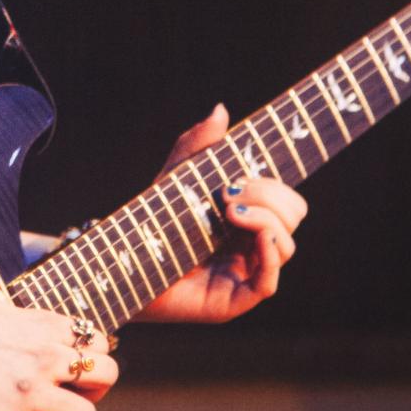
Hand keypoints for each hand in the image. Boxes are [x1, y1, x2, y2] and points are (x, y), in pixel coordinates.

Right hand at [0, 290, 117, 410]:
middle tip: (65, 396)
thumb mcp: (3, 309)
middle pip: (108, 375)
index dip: (87, 360)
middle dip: (92, 390)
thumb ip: (32, 326)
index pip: (99, 343)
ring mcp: (29, 393)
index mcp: (46, 328)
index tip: (70, 370)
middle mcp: (46, 358)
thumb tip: (42, 337)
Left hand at [131, 103, 306, 324]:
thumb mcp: (173, 177)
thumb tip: (221, 110)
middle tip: (230, 192)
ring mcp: (244, 273)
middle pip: (293, 216)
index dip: (274, 183)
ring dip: (267, 220)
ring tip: (229, 212)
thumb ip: (196, 145)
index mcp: (246, 216)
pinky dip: (271, 256)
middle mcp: (250, 244)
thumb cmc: (147, 220)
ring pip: (286, 245)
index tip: (241, 173)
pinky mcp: (232, 300)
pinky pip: (269, 283)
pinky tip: (257, 237)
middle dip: (271, 196)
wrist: (118, 262)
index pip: (285, 198)